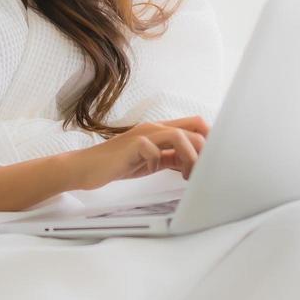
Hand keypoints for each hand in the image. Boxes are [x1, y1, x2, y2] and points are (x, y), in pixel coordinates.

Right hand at [67, 116, 210, 191]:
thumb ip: (172, 158)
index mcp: (161, 129)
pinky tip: (153, 169)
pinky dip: (158, 161)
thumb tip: (194, 163)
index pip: (196, 124)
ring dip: (189, 157)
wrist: (86, 167)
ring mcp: (143, 134)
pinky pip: (154, 150)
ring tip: (187, 175)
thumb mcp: (153, 160)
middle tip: (202, 172)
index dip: (210, 139)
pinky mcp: (132, 145)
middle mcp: (155, 128)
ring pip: (179, 136)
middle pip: (194, 127)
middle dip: (204, 151)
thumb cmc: (119, 163)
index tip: (213, 160)